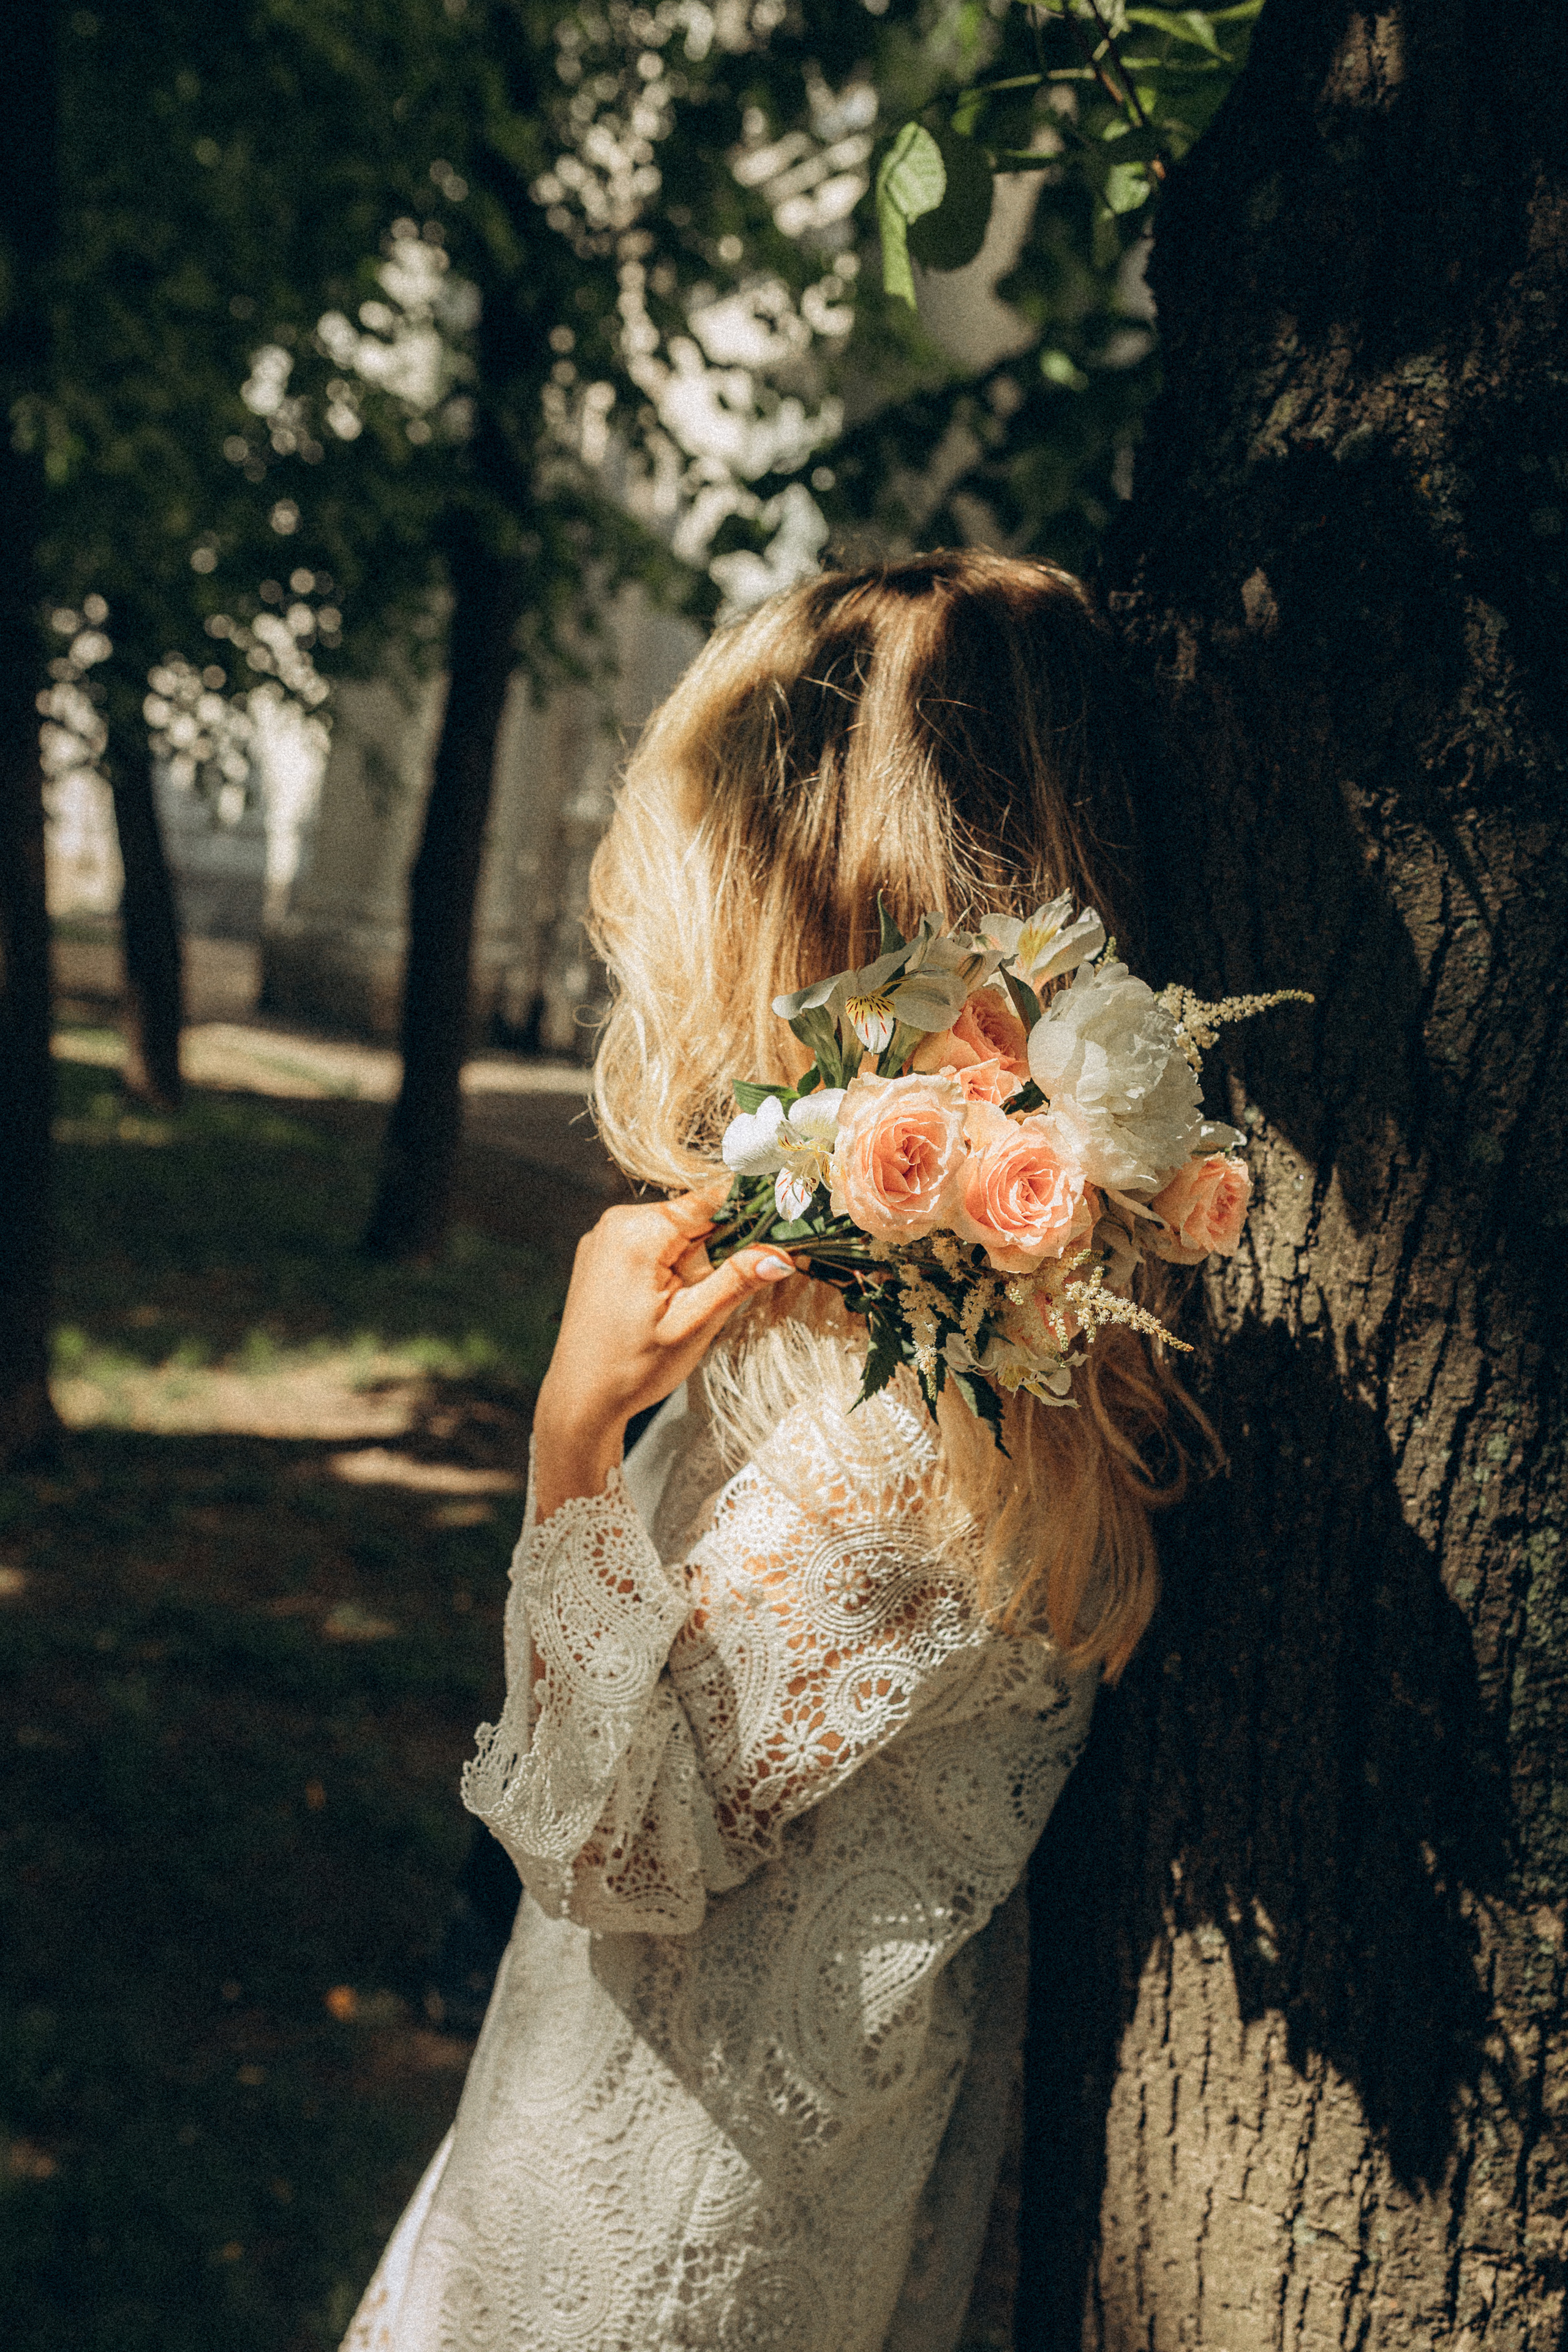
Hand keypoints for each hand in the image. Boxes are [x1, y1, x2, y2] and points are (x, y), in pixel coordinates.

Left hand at [531, 1180, 796, 1520]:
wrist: (580, 1398)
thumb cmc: (633, 1368)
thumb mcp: (693, 1325)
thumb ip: (736, 1281)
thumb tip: (780, 1253)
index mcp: (639, 1232)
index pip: (712, 1199)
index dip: (751, 1211)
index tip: (783, 1224)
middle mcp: (616, 1222)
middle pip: (694, 1216)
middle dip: (717, 1248)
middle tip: (713, 1295)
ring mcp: (604, 1236)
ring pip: (674, 1231)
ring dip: (693, 1260)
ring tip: (683, 1307)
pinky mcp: (601, 1253)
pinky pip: (651, 1243)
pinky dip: (670, 1264)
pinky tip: (664, 1303)